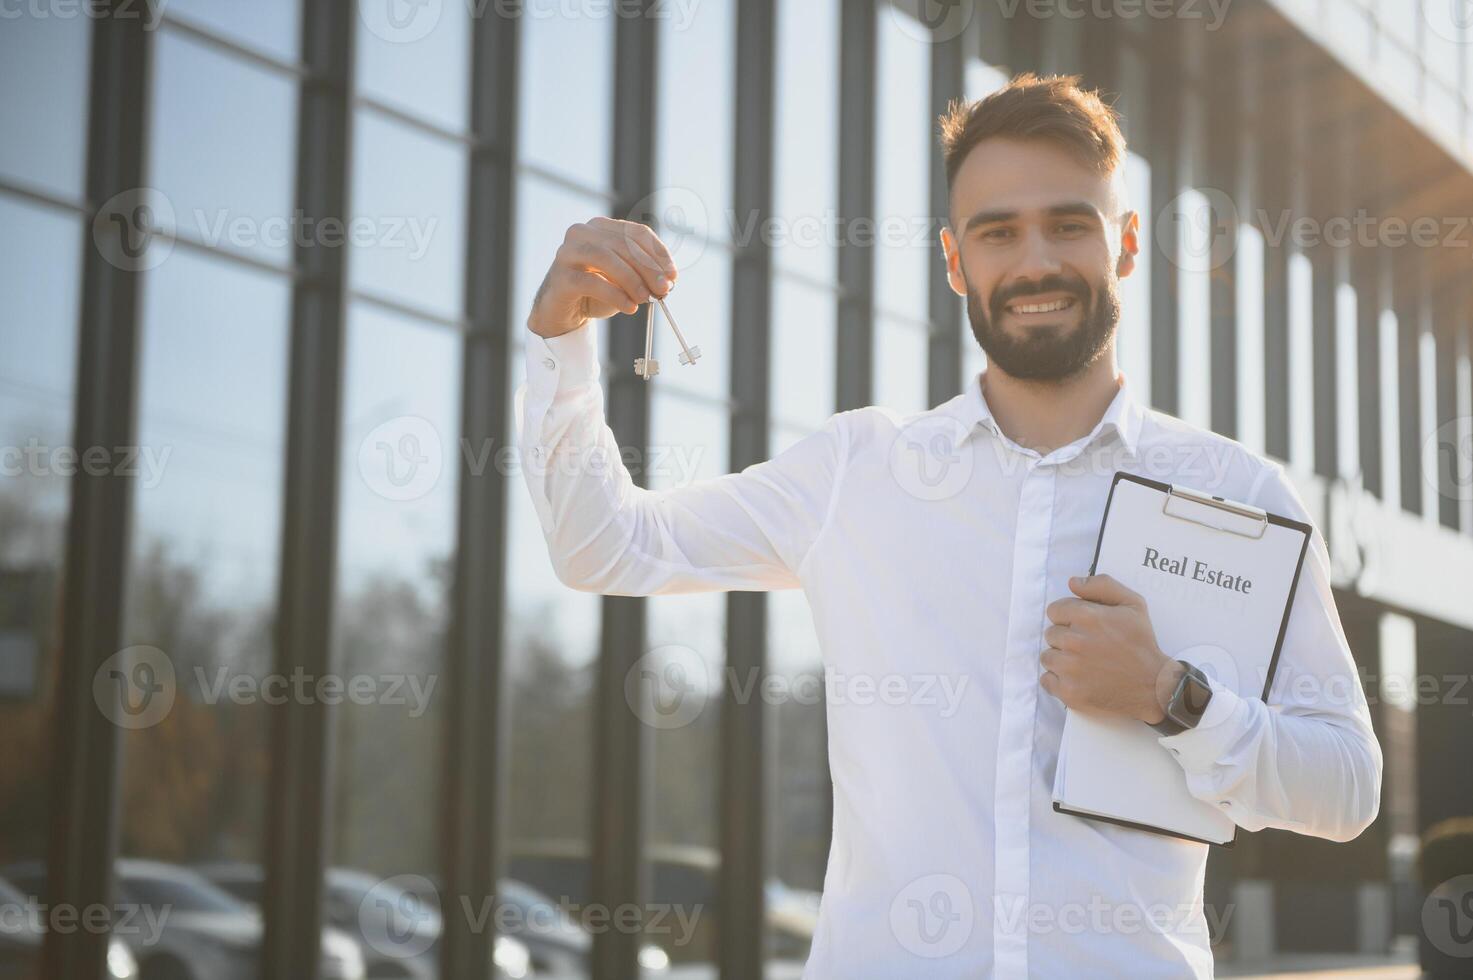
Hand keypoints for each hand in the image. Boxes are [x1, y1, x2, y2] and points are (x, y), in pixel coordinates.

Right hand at [528, 216, 678, 337]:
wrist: (563, 312)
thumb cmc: (596, 292)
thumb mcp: (624, 279)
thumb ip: (643, 275)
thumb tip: (667, 281)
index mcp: (601, 227)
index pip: (637, 232)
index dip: (658, 253)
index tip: (673, 275)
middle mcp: (582, 233)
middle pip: (623, 244)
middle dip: (648, 269)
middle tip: (664, 290)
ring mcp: (568, 252)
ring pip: (606, 258)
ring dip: (632, 280)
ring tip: (646, 299)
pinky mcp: (561, 276)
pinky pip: (591, 282)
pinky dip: (615, 295)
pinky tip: (629, 307)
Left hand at [1040, 574, 1178, 723]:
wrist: (1152, 685)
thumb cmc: (1141, 643)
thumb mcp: (1133, 604)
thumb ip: (1102, 586)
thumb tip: (1073, 583)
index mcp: (1087, 617)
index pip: (1054, 611)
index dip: (1068, 617)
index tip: (1082, 627)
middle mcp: (1075, 641)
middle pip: (1051, 634)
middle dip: (1066, 638)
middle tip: (1087, 647)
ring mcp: (1070, 668)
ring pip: (1047, 657)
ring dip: (1061, 659)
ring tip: (1084, 663)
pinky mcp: (1068, 691)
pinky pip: (1046, 680)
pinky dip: (1058, 680)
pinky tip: (1078, 678)